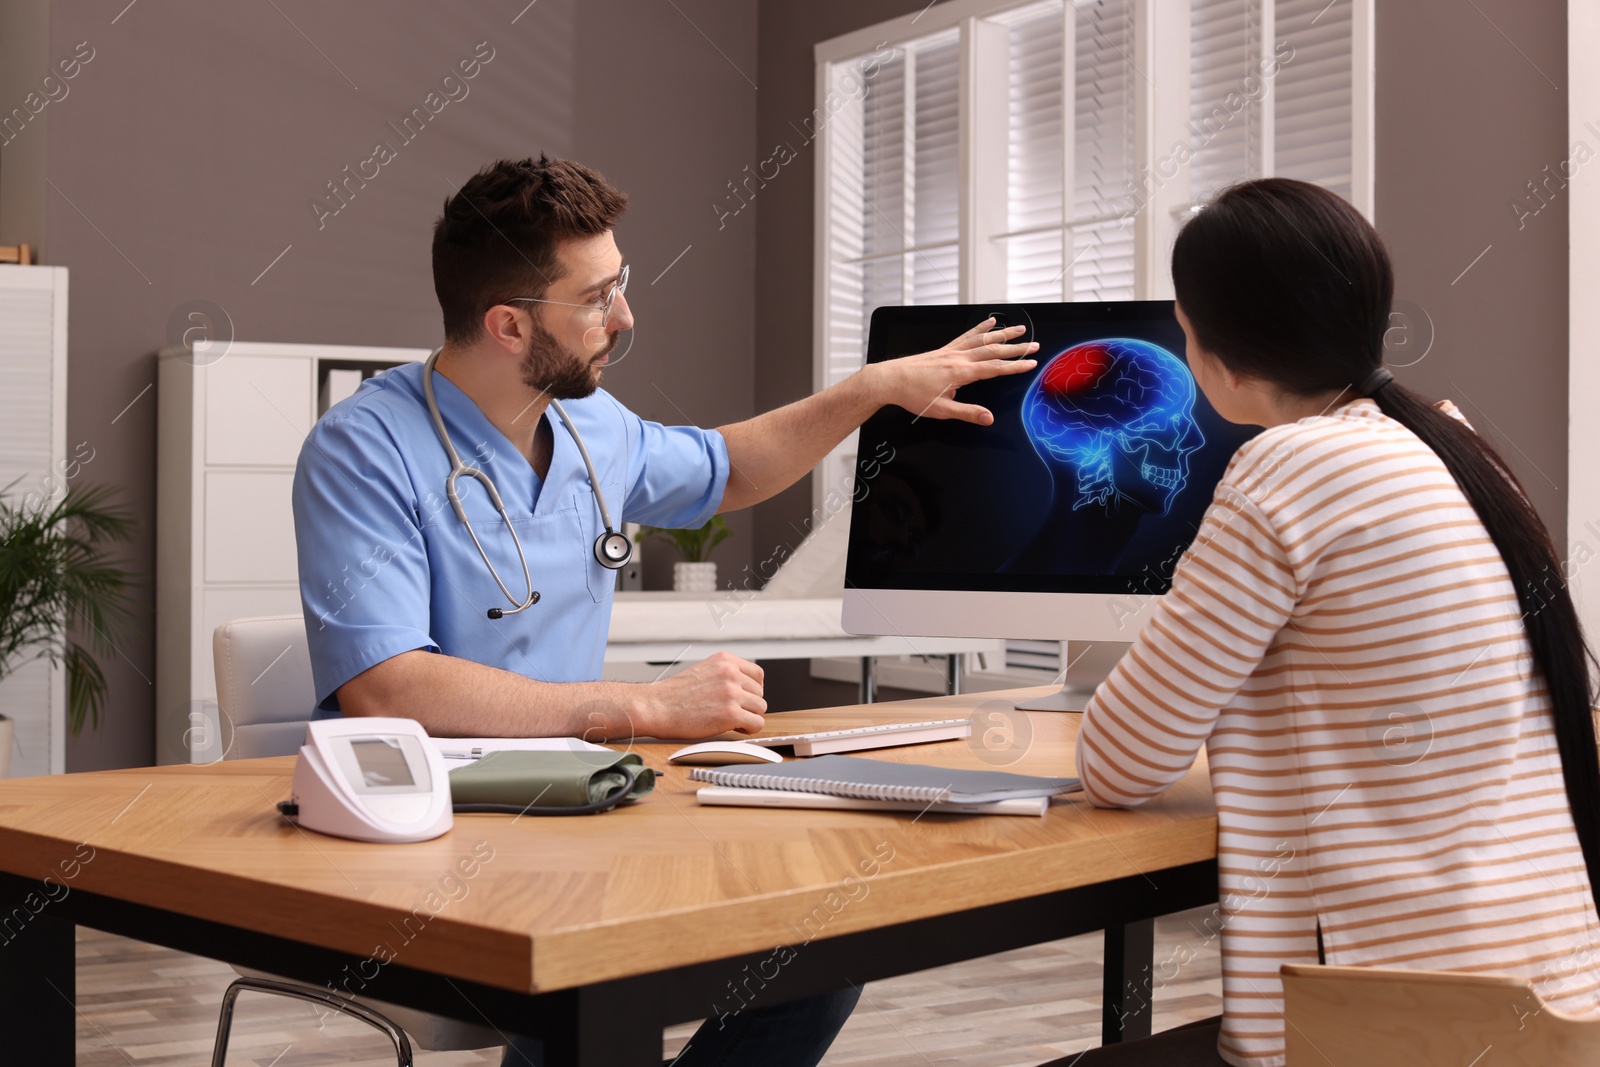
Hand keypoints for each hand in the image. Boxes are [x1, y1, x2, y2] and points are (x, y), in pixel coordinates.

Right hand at [641, 651, 766, 738]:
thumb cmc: (673, 694)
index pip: (757, 674)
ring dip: (749, 716)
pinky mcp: (730, 713)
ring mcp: (731, 693)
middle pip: (760, 693)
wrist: (655, 707)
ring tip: (732, 720)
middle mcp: (730, 673)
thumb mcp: (703, 671)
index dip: (752, 689)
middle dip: (748, 704)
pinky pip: (757, 723)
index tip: (744, 698)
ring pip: (760, 708)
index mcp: (725, 660)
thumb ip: (725, 675)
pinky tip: (735, 728)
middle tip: (732, 711)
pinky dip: (749, 729)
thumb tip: (745, 688)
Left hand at [866, 317, 1039, 424]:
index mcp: (961, 373)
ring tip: (1020, 329)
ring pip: (983, 339)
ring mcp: (952, 351)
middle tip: (1035, 345)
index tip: (1032, 364)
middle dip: (1016, 348)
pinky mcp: (945, 349)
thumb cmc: (913, 395)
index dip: (1015, 366)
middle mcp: (959, 358)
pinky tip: (991, 321)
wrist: (890, 380)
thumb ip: (968, 413)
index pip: (995, 368)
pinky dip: (981, 328)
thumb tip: (989, 418)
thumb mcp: (942, 410)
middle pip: (994, 350)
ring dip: (1004, 334)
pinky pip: (967, 335)